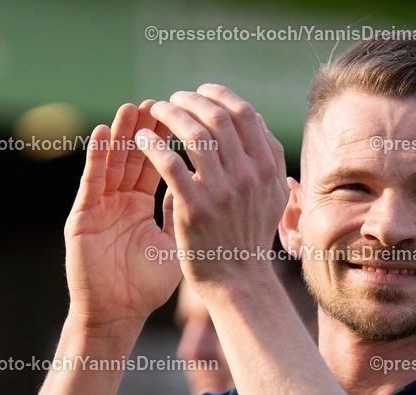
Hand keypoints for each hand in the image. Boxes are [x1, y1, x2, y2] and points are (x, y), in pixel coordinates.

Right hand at [64, 101, 181, 331]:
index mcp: (141, 207)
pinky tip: (102, 134)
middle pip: (134, 157)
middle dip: (146, 130)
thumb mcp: (172, 244)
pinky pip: (91, 182)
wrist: (117, 315)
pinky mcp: (82, 216)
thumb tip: (201, 184)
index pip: (157, 166)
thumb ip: (181, 213)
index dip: (168, 143)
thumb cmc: (145, 286)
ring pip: (111, 163)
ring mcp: (100, 207)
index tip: (183, 118)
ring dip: (121, 134)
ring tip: (132, 107)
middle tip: (159, 102)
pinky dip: (96, 157)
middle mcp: (119, 202)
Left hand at [134, 84, 288, 291]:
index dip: (221, 96)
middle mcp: (249, 176)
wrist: (238, 280)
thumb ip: (269, 159)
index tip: (201, 94)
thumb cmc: (249, 236)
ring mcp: (222, 192)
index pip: (245, 115)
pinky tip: (142, 139)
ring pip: (193, 134)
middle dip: (191, 100)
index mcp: (268, 169)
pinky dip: (153, 144)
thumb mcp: (272, 197)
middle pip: (218, 118)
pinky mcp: (195, 208)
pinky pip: (169, 163)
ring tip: (154, 111)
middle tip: (173, 99)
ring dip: (170, 114)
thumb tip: (257, 119)